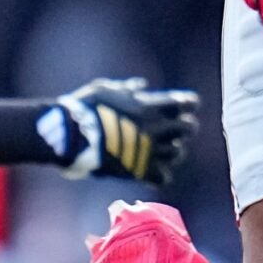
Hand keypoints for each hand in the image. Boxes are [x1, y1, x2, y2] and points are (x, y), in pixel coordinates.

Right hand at [45, 78, 200, 184]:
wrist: (73, 137)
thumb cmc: (86, 108)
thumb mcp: (105, 89)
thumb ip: (127, 89)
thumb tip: (141, 86)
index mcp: (150, 106)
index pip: (187, 103)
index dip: (187, 104)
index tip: (182, 106)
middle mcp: (157, 128)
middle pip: (189, 128)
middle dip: (184, 127)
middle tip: (173, 130)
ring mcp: (151, 151)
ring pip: (178, 153)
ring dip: (171, 151)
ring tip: (158, 151)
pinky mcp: (141, 172)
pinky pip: (164, 177)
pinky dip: (159, 174)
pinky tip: (148, 170)